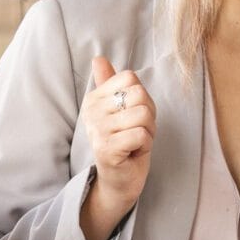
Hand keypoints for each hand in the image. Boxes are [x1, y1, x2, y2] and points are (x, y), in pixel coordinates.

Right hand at [78, 55, 154, 239]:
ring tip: (135, 142)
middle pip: (139, 95)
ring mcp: (97, 130)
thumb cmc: (124, 143)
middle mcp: (92, 111)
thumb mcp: (120, 110)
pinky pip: (141, 134)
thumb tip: (98, 58)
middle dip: (148, 116)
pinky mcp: (107, 148)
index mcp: (94, 98)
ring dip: (148, 132)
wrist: (119, 180)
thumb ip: (110, 83)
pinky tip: (133, 153)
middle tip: (136, 132)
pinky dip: (145, 145)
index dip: (142, 97)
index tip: (132, 117)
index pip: (130, 79)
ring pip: (143, 115)